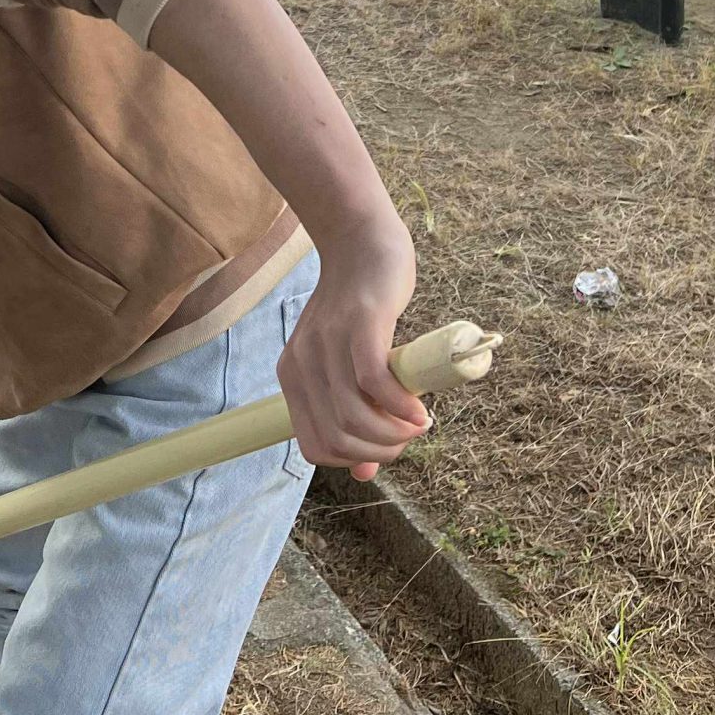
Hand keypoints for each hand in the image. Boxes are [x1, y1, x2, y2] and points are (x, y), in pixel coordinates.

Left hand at [278, 220, 425, 480]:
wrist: (361, 241)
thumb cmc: (362, 306)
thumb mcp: (347, 362)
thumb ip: (352, 411)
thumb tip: (364, 473)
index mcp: (294, 376)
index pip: (315, 447)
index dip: (355, 457)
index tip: (386, 446)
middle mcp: (303, 364)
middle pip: (337, 438)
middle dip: (380, 450)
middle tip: (410, 436)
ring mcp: (328, 344)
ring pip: (353, 418)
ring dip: (393, 433)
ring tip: (419, 424)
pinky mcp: (359, 325)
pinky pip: (373, 383)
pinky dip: (400, 406)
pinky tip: (420, 409)